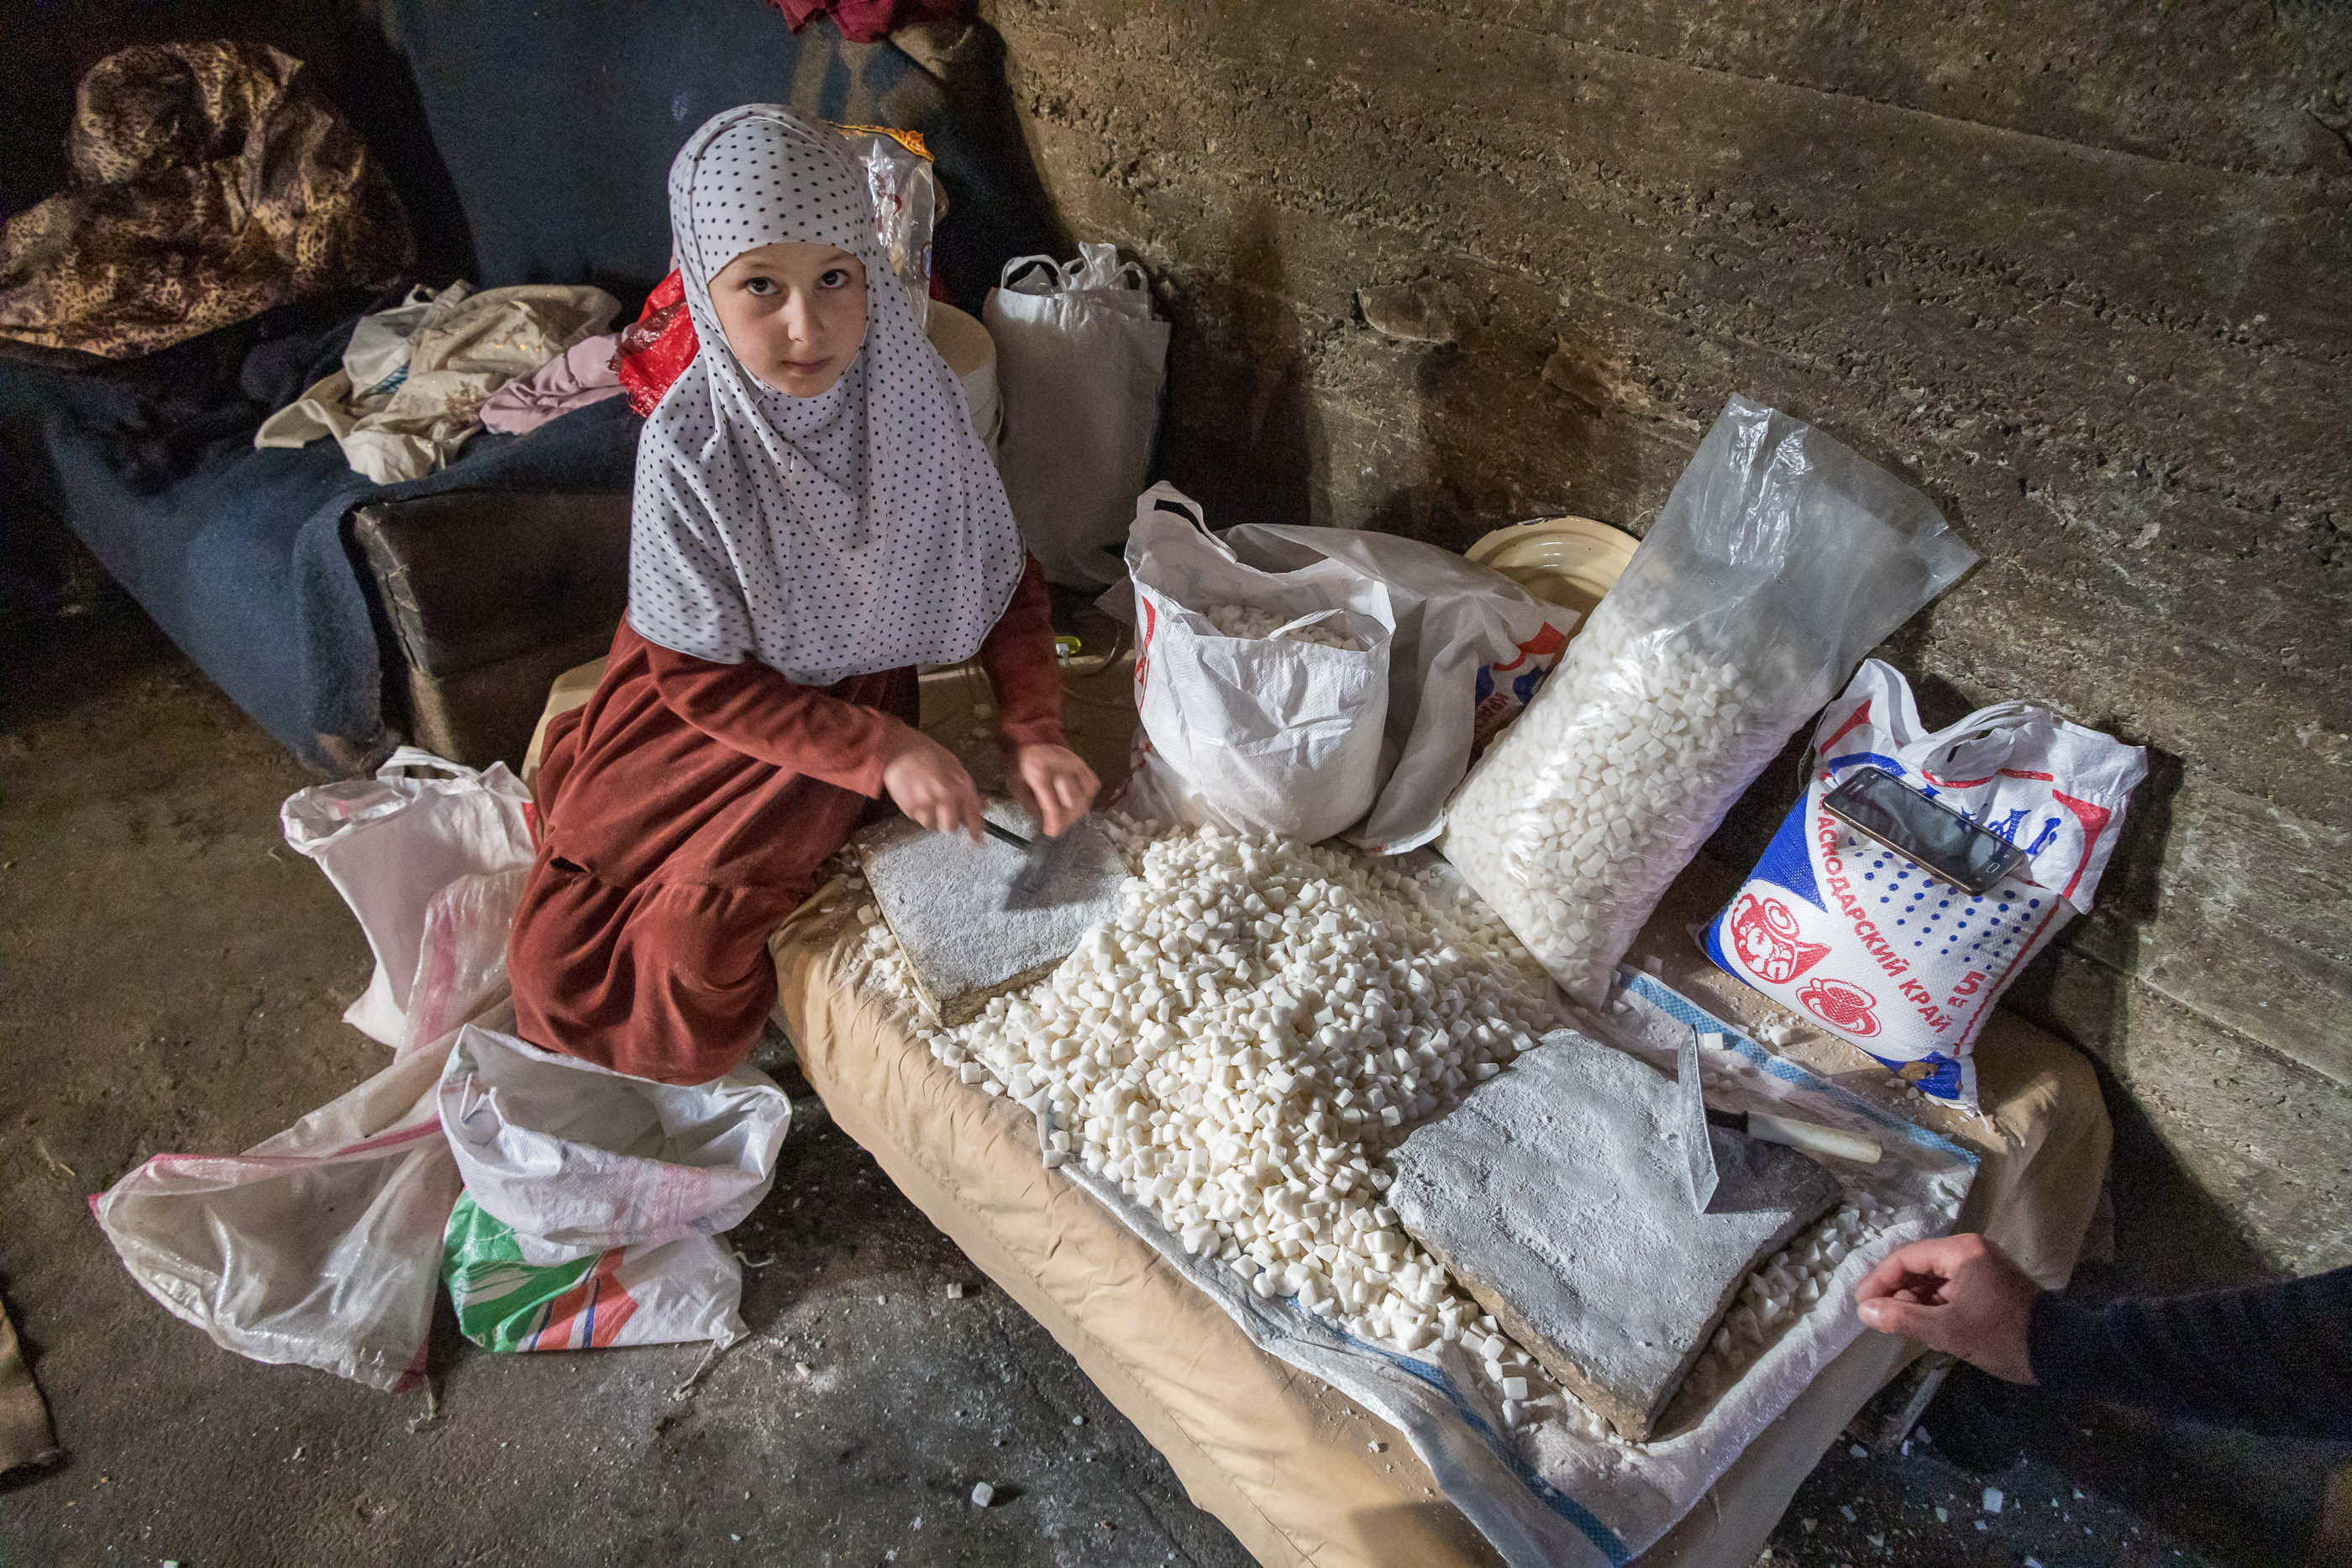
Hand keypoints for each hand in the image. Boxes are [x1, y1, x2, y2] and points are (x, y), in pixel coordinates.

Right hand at [881, 729, 984, 842]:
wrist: (899, 748)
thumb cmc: (928, 754)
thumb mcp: (954, 766)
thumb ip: (967, 789)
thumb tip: (981, 807)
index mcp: (960, 785)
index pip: (973, 816)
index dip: (976, 832)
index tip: (977, 841)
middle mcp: (945, 796)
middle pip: (951, 828)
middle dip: (948, 824)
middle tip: (943, 814)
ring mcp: (925, 803)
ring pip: (931, 825)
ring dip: (930, 817)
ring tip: (925, 800)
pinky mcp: (908, 807)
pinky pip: (916, 819)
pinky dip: (917, 811)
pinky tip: (915, 795)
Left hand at [1006, 743, 1099, 837]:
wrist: (1032, 742)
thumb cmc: (1021, 765)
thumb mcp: (1015, 786)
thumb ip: (1030, 806)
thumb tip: (1048, 825)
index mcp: (1038, 770)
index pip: (1052, 804)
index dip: (1055, 822)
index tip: (1052, 832)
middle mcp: (1060, 766)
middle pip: (1072, 803)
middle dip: (1065, 819)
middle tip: (1057, 823)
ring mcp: (1075, 763)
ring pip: (1085, 797)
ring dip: (1076, 811)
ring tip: (1065, 813)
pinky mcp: (1083, 763)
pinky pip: (1092, 787)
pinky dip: (1086, 796)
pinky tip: (1074, 798)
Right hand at [1853, 1232, 2041, 1383]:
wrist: (2064, 1352)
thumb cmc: (2004, 1336)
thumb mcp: (1949, 1331)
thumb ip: (1903, 1319)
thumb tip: (1865, 1312)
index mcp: (1961, 1251)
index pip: (1905, 1257)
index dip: (1878, 1280)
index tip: (1861, 1304)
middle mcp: (1971, 1251)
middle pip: (1919, 1265)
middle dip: (1895, 1291)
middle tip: (1877, 1317)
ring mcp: (1983, 1267)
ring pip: (1935, 1278)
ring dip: (1914, 1300)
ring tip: (1898, 1325)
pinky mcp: (1991, 1284)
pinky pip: (1952, 1288)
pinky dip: (1935, 1305)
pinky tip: (1925, 1325)